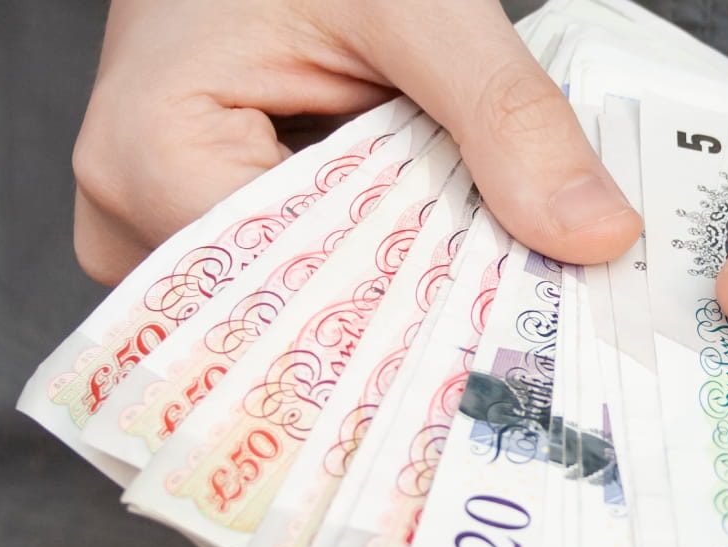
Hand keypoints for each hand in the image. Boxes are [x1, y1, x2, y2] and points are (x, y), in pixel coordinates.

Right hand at [72, 0, 639, 284]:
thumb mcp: (416, 7)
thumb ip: (504, 115)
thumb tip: (591, 232)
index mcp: (150, 156)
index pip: (293, 297)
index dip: (413, 318)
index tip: (515, 333)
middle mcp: (136, 213)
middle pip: (299, 316)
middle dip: (420, 310)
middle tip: (525, 314)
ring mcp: (167, 224)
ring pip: (309, 303)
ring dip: (405, 285)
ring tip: (490, 269)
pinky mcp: (210, 218)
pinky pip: (306, 269)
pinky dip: (383, 256)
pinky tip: (443, 242)